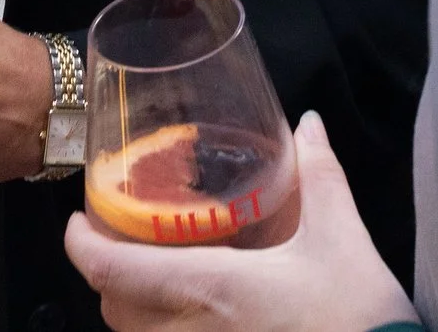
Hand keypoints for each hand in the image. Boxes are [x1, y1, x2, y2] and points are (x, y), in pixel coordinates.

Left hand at [66, 113, 416, 331]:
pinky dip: (164, 330)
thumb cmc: (362, 319)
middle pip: (112, 308)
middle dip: (108, 274)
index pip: (111, 269)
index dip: (79, 243)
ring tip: (155, 274)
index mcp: (209, 289)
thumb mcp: (342, 239)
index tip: (75, 220)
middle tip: (122, 238)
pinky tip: (195, 314)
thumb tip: (308, 126)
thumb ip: (320, 176)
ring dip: (134, 307)